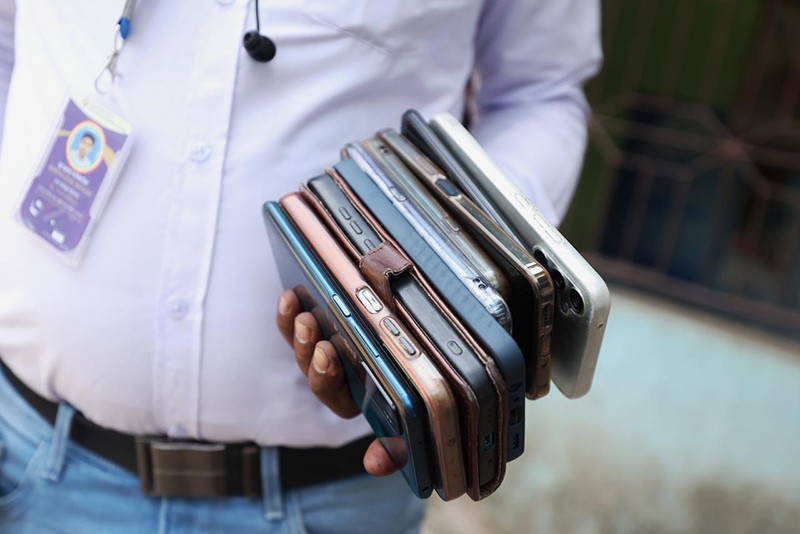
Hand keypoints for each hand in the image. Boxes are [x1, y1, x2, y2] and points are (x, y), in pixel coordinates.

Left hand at [276, 289, 398, 476]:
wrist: (416, 360)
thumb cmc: (412, 393)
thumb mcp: (405, 425)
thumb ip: (392, 449)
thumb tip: (374, 466)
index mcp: (357, 402)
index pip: (336, 395)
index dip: (327, 377)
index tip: (328, 354)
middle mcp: (337, 382)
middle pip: (316, 370)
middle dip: (312, 353)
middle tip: (315, 331)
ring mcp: (325, 357)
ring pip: (304, 349)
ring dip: (299, 333)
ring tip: (302, 314)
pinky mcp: (317, 334)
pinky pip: (294, 329)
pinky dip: (289, 315)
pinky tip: (289, 296)